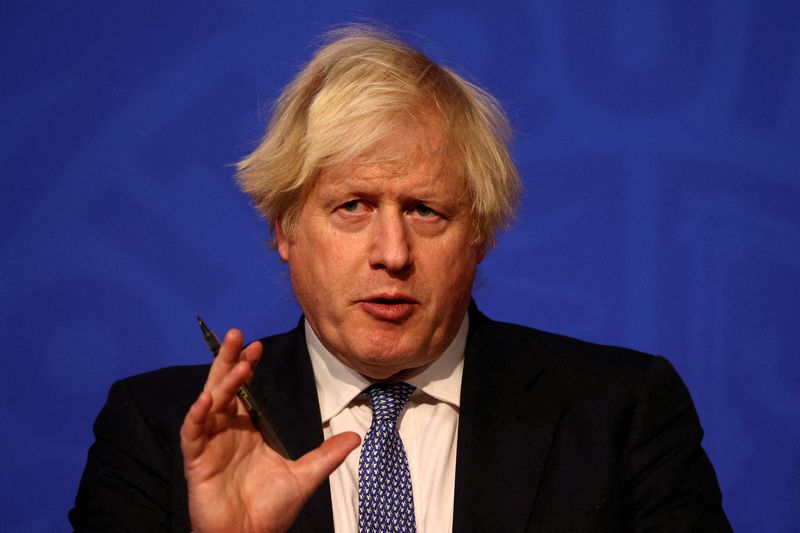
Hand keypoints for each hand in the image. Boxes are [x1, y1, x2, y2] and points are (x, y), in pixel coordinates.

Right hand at [180, 329, 359, 532]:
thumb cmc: (270, 511)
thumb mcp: (305, 476)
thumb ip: (327, 455)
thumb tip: (355, 438)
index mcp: (247, 431)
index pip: (244, 390)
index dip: (247, 367)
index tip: (258, 346)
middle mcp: (226, 432)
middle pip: (223, 387)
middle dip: (229, 360)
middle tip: (237, 334)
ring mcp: (209, 446)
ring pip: (210, 404)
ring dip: (221, 382)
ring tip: (238, 362)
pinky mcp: (196, 463)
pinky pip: (192, 434)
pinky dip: (196, 416)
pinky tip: (206, 400)